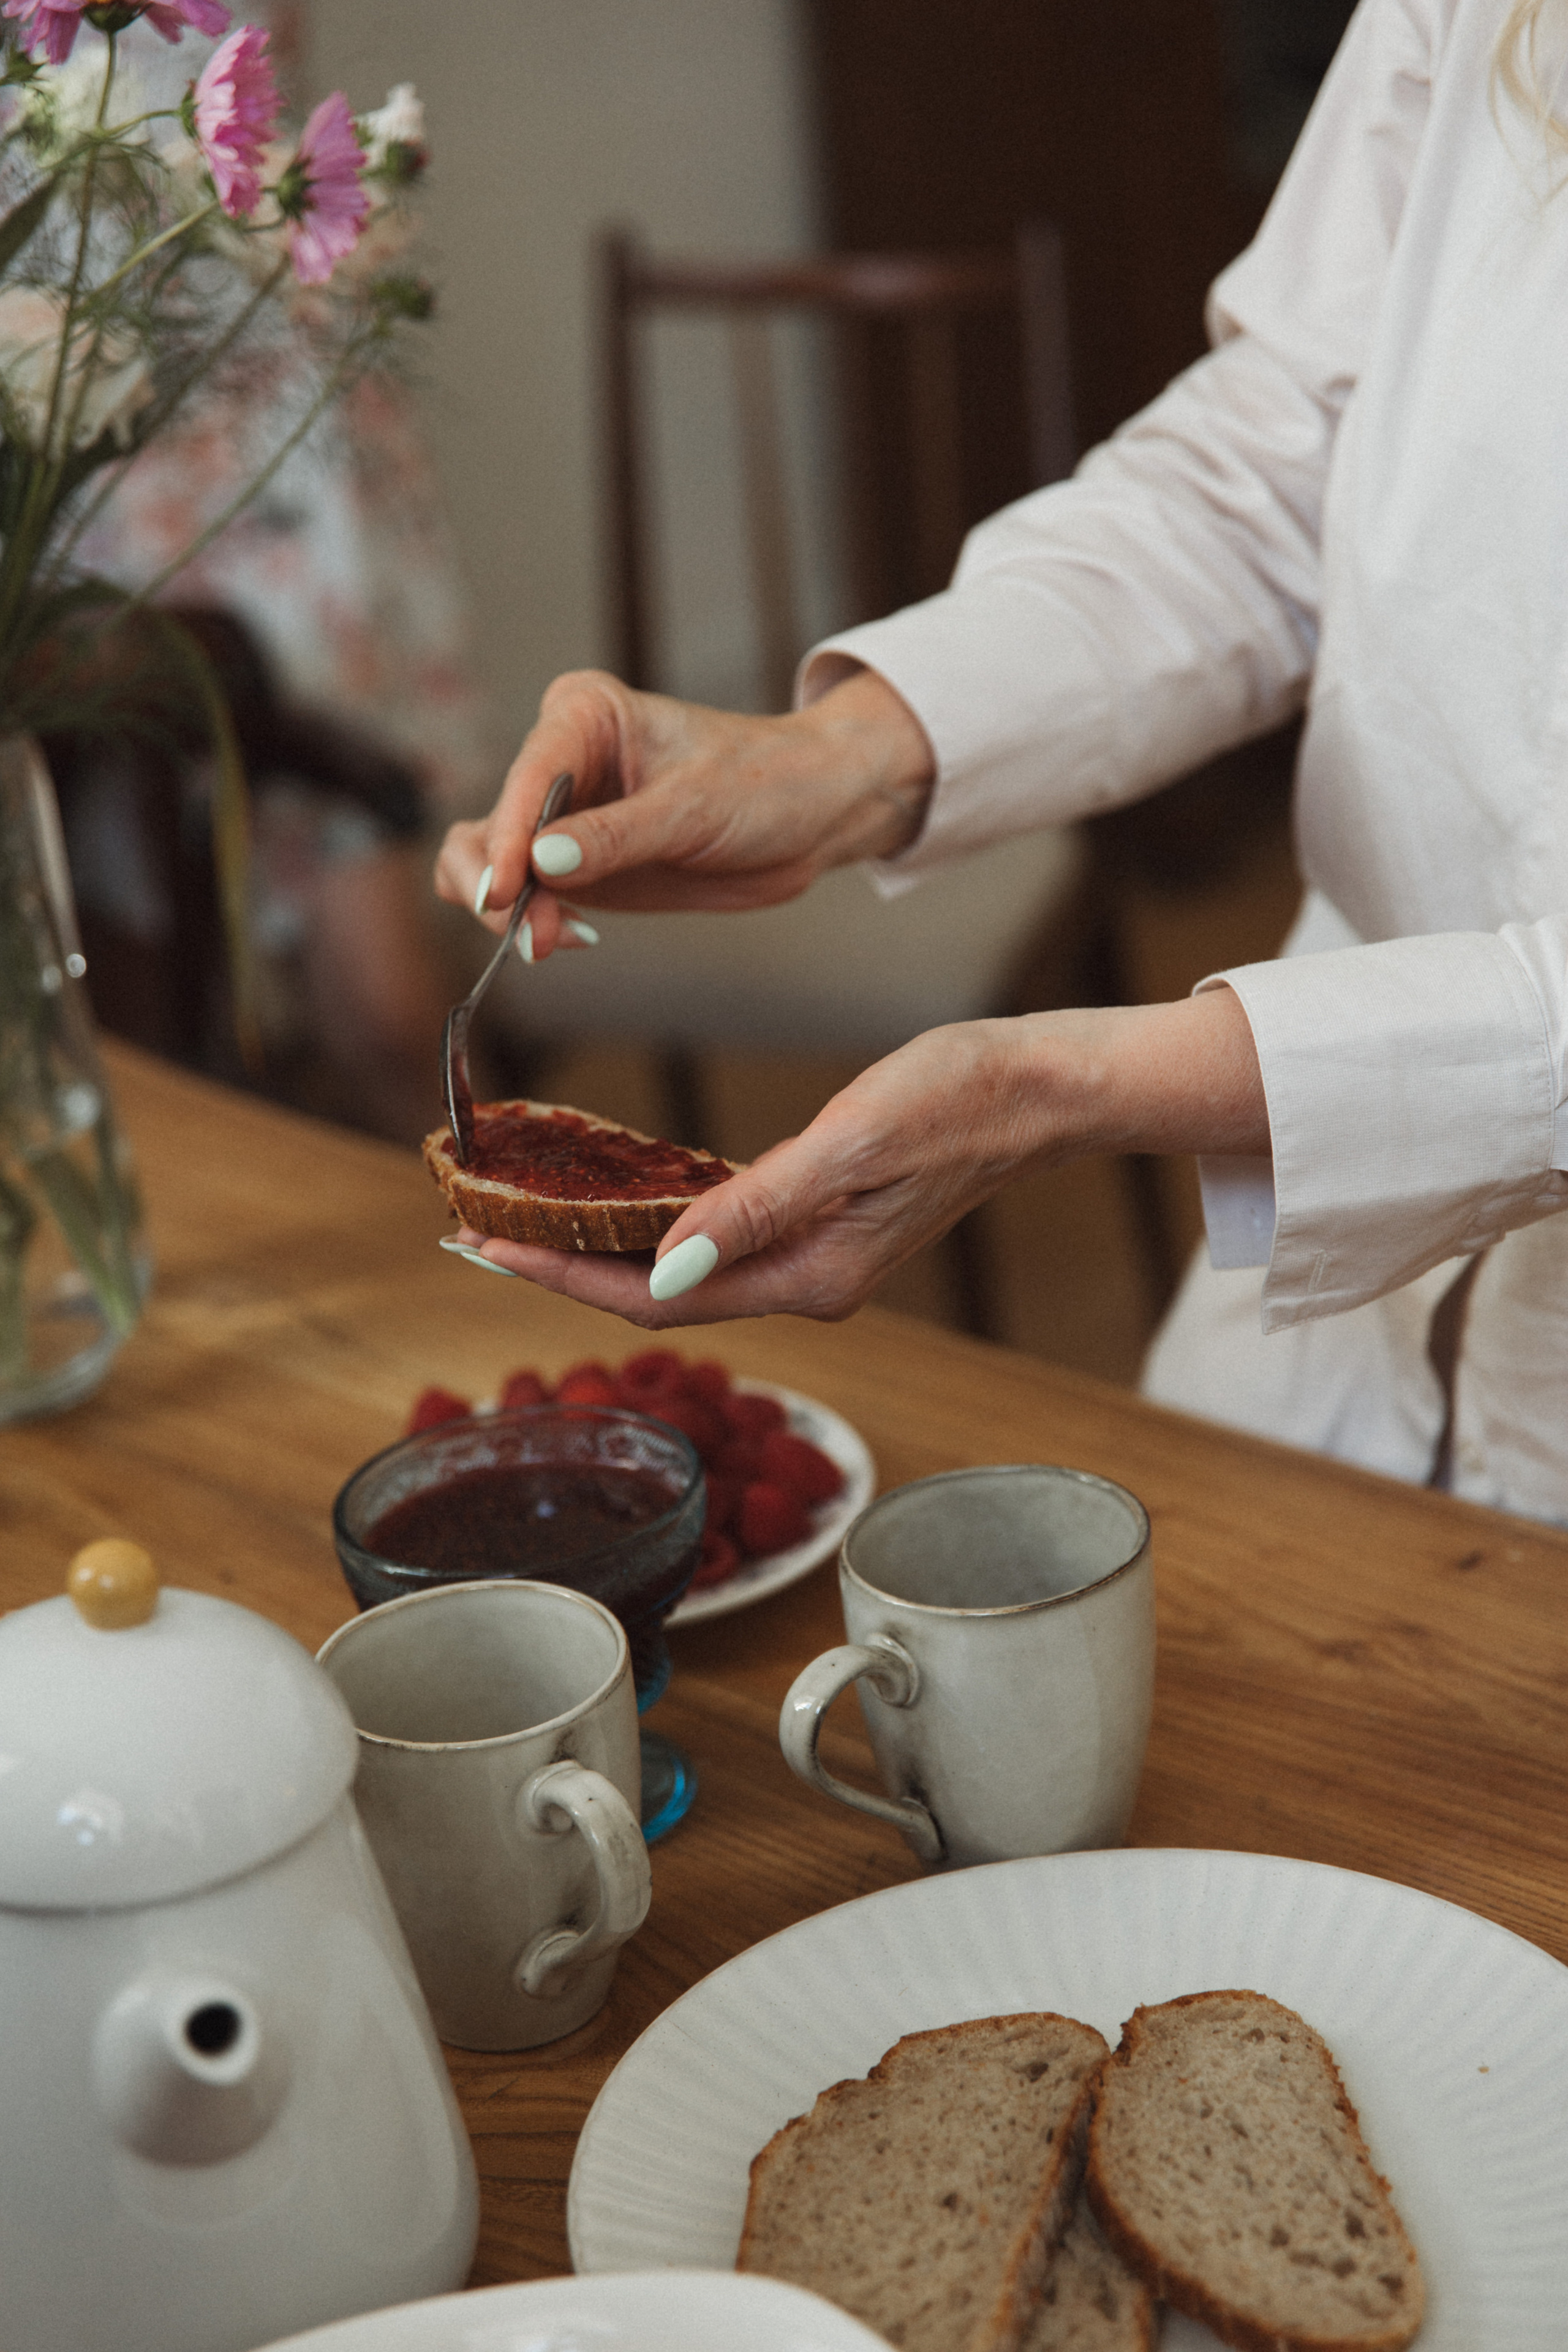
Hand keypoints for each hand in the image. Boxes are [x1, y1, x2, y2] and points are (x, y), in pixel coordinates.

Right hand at [433, 664, 934, 956]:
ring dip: (510, 912)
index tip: (504, 892)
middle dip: (500, 884)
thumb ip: (616, 837)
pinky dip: (530, 921)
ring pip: (494, 866)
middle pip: (491, 823)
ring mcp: (563, 817)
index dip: (506, 838)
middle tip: (533, 936)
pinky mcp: (576, 864)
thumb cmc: (764, 782)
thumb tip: (542, 862)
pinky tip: (568, 936)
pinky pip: (527, 896)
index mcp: (583, 714)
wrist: (811, 813)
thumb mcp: (694, 808)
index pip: (525, 775)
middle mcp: (560, 759)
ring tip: (550, 942)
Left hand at [447, 991, 1270, 1327]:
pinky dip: (659, 1225)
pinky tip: (622, 1202)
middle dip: (562, 1267)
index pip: (657, 1296)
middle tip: (472, 1234)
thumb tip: (665, 1267)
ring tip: (524, 1220)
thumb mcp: (850, 1144)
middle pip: (657, 1293)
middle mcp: (805, 1283)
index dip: (562, 1277)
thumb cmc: (956, 1099)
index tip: (479, 1249)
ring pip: (684, 1270)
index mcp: (806, 1277)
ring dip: (602, 1248)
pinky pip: (719, 1240)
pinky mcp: (827, 1227)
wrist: (1041, 1087)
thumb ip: (753, 1210)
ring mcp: (817, 1260)